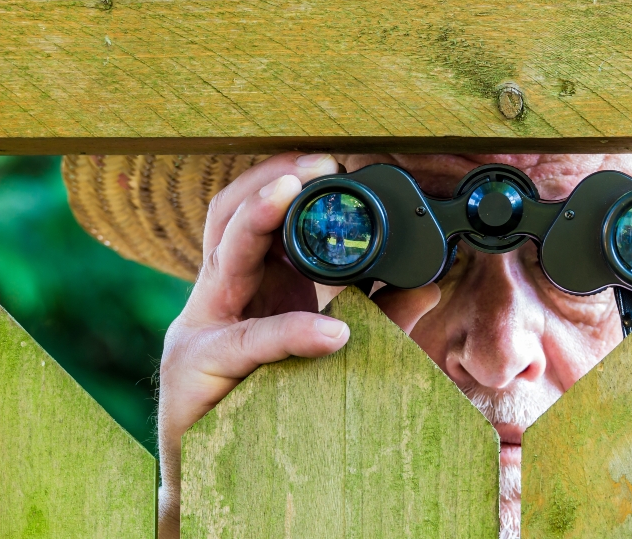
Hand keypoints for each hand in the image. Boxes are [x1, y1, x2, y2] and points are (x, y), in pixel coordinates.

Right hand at [156, 152, 440, 538]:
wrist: (209, 474)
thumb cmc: (263, 402)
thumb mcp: (324, 346)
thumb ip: (374, 314)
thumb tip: (430, 285)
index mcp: (245, 286)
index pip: (253, 215)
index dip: (284, 179)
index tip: (331, 157)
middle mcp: (217, 297)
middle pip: (227, 218)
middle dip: (268, 179)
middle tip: (317, 158)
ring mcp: (201, 328)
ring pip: (222, 258)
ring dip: (257, 217)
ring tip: (294, 187)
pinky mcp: (202, 370)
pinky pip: (249, 342)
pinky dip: (292, 331)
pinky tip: (331, 331)